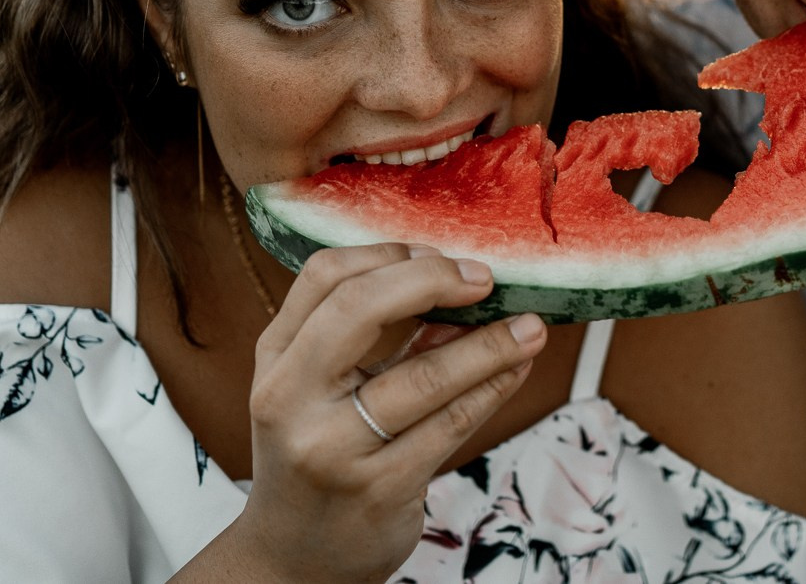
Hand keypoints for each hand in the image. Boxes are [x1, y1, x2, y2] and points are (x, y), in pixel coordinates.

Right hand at [233, 243, 546, 583]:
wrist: (292, 559)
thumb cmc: (315, 454)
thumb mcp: (315, 389)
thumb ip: (368, 337)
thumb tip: (455, 283)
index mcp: (275, 361)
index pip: (323, 277)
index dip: (389, 253)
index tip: (438, 252)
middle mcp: (292, 400)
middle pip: (359, 309)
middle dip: (432, 280)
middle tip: (485, 278)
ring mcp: (334, 448)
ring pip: (424, 375)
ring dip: (489, 343)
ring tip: (530, 327)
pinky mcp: (380, 488)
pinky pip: (451, 425)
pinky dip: (492, 388)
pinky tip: (516, 369)